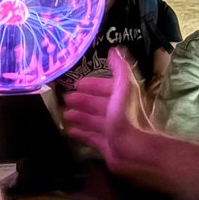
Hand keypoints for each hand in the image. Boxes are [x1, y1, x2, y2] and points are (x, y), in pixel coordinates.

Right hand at [63, 48, 155, 180]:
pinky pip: (90, 137)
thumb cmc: (127, 117)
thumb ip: (120, 68)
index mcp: (122, 98)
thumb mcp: (124, 86)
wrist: (134, 150)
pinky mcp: (106, 145)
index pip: (106, 87)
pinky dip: (80, 133)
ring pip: (93, 120)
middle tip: (65, 98)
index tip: (77, 83)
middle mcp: (117, 113)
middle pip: (98, 104)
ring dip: (79, 115)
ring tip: (64, 113)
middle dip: (82, 100)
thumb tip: (114, 49)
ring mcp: (111, 130)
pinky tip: (69, 131)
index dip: (93, 84)